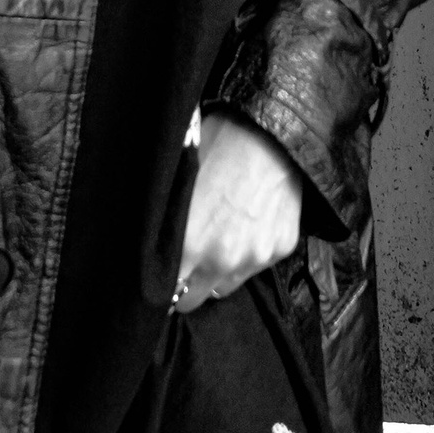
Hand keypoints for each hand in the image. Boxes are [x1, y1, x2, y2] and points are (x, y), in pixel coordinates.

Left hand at [172, 114, 303, 313]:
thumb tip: (152, 247)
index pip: (166, 294)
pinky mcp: (282, 248)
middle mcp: (223, 260)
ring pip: (227, 286)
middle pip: (195, 299)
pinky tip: (247, 224)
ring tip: (218, 239)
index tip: (161, 277)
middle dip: (188, 284)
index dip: (161, 285)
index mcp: (190, 245)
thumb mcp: (178, 185)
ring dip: (219, 272)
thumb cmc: (217, 147)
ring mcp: (256, 257)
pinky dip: (250, 254)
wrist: (270, 133)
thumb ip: (167, 227)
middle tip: (187, 263)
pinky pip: (257, 265)